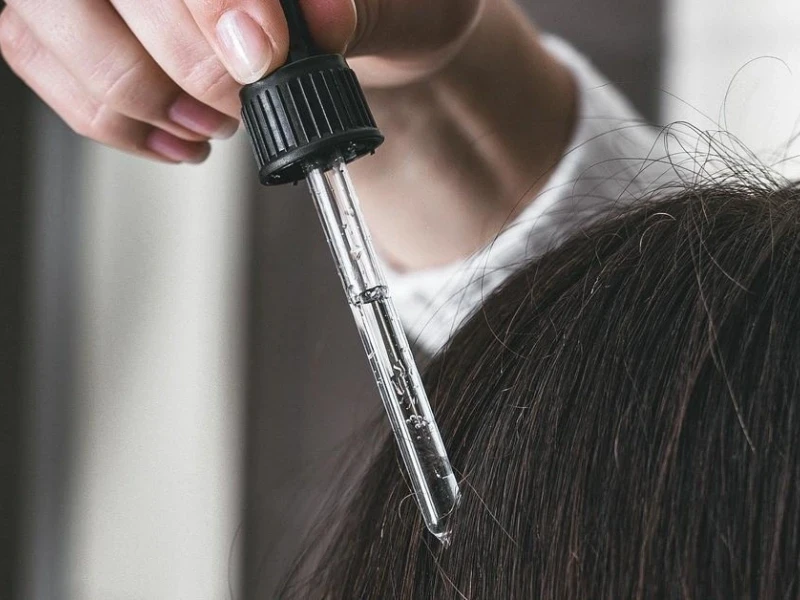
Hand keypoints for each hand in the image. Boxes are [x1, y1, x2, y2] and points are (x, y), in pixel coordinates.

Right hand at [0, 0, 482, 162]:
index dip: (209, 3)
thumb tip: (322, 21)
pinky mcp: (62, 11)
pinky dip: (108, 116)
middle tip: (240, 103)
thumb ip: (359, 6)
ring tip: (212, 124)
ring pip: (50, 22)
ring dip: (137, 94)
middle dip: (181, 61)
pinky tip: (176, 136)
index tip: (259, 56)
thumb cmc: (373, 6)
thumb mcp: (396, 3)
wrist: (351, 29)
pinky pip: (36, 58)